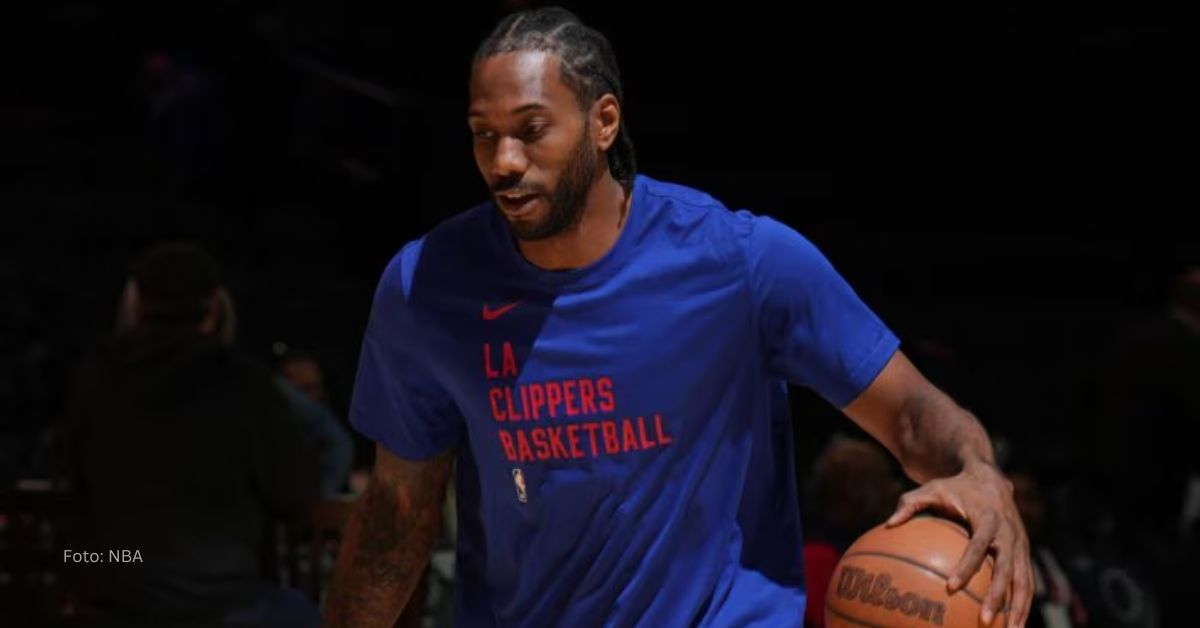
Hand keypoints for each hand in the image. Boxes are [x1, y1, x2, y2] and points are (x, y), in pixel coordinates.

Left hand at [885, 460, 1032, 627]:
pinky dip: (1024, 602)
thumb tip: (888, 524)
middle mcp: (1009, 532)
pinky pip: (1027, 580)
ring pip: (1024, 579)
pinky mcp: (1024, 552)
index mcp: (988, 518)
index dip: (967, 566)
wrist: (989, 478)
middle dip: (998, 595)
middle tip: (984, 620)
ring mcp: (1020, 544)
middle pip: (1007, 568)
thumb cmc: (955, 487)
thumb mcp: (932, 489)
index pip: (977, 545)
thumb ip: (910, 504)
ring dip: (1019, 606)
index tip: (951, 587)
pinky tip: (1014, 624)